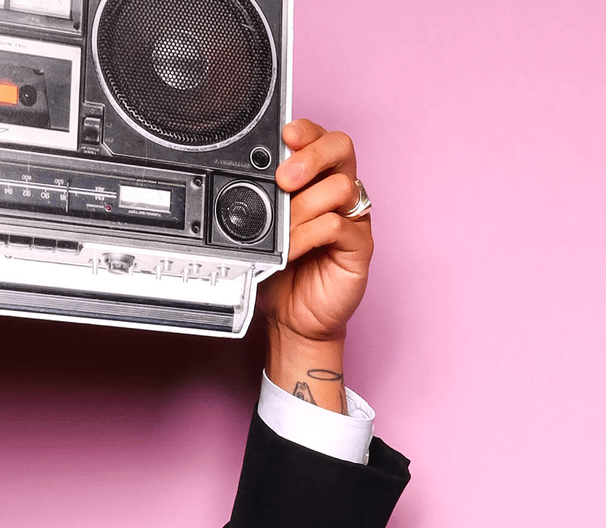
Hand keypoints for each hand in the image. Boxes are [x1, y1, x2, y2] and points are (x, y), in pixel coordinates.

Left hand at [258, 119, 371, 411]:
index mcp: (318, 178)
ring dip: (305, 203)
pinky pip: (339, 226)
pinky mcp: (360, 247)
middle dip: (311, 155)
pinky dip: (310, 234)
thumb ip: (262, 200)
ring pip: (342, 185)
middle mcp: (339, 191)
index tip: (284, 135)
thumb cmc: (282, 270)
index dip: (306, 131)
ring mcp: (353, 218)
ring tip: (283, 227)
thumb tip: (245, 175)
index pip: (320, 137)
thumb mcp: (263, 228)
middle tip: (284, 179)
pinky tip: (292, 248)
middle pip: (342, 147)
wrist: (295, 318)